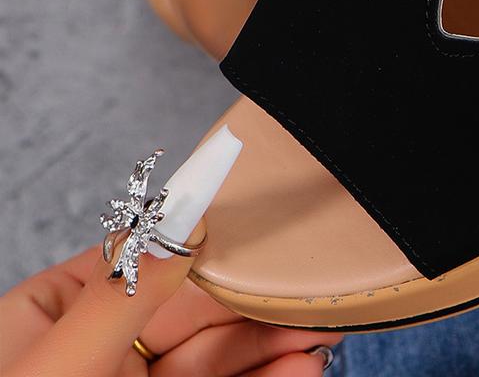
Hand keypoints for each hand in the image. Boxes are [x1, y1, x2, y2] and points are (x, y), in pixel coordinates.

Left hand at [0, 238, 336, 376]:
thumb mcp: (58, 370)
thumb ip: (120, 295)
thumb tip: (183, 220)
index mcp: (53, 315)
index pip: (145, 263)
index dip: (212, 249)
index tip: (269, 236)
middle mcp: (96, 350)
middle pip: (194, 312)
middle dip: (257, 304)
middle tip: (312, 295)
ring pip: (217, 357)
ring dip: (273, 346)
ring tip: (321, 335)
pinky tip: (300, 369)